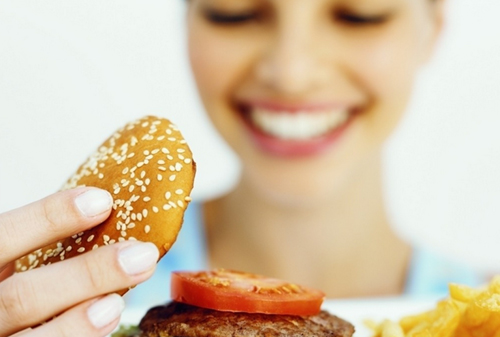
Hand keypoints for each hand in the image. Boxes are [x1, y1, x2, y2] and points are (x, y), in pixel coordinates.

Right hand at [0, 187, 158, 336]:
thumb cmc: (10, 281)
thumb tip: (110, 211)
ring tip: (119, 301)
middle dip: (88, 274)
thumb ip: (44, 244)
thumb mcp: (13, 259)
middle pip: (22, 295)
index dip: (49, 217)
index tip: (103, 201)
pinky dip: (75, 336)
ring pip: (30, 336)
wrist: (0, 317)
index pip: (5, 235)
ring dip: (81, 320)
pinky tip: (107, 317)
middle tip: (142, 255)